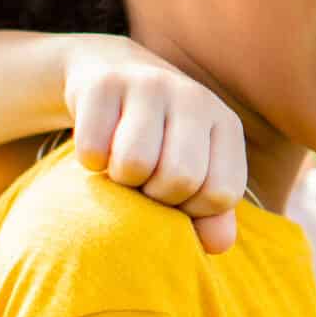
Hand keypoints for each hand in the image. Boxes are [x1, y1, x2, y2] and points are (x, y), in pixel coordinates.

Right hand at [61, 36, 246, 253]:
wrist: (112, 72)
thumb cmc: (159, 141)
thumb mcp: (195, 172)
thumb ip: (212, 214)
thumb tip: (219, 244)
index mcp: (226, 125)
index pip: (221, 194)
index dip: (192, 210)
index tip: (177, 196)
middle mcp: (195, 99)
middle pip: (179, 179)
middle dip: (154, 195)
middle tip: (144, 180)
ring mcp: (150, 85)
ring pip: (134, 164)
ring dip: (119, 178)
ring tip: (123, 163)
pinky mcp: (103, 84)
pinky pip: (92, 150)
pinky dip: (89, 161)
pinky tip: (98, 145)